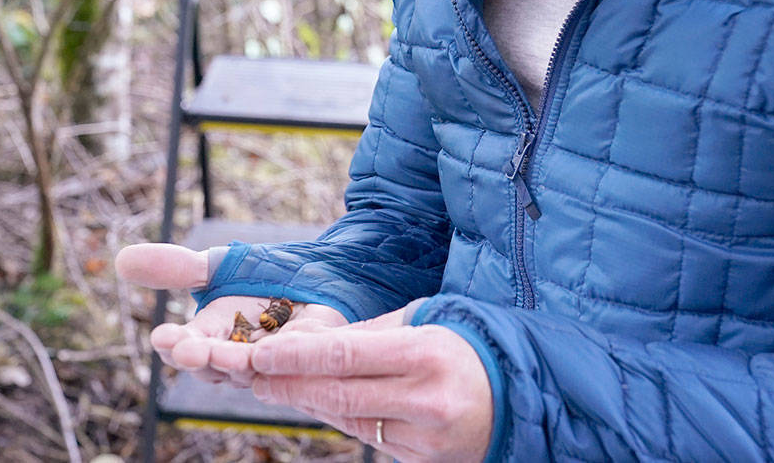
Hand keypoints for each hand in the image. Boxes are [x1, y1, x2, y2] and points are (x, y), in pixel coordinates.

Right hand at [115, 242, 347, 385]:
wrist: (321, 272)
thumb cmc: (264, 275)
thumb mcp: (217, 266)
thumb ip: (175, 268)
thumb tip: (121, 260)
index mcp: (211, 334)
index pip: (185, 345)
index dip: (174, 344)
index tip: (162, 337)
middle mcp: (238, 354)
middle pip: (213, 366)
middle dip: (200, 358)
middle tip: (187, 350)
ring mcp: (273, 359)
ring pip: (251, 370)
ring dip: (237, 364)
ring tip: (225, 356)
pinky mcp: (310, 354)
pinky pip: (297, 362)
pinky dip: (286, 358)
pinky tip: (276, 350)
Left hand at [246, 306, 493, 462]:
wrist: (520, 396)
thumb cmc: (465, 349)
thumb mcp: (425, 323)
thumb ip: (369, 334)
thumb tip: (311, 341)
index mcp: (425, 353)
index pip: (344, 355)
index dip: (296, 357)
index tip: (261, 354)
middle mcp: (424, 399)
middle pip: (338, 394)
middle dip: (288, 385)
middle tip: (253, 375)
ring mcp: (425, 438)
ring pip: (348, 420)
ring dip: (309, 403)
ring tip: (276, 387)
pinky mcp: (424, 462)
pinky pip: (370, 439)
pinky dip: (344, 420)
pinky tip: (323, 404)